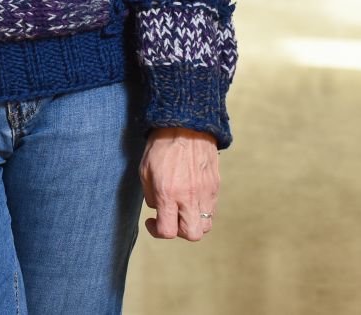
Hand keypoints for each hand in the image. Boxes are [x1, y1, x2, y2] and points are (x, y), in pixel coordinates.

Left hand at [141, 126, 219, 241]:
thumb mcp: (144, 170)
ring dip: (192, 223)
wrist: (186, 125)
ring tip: (181, 209)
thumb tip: (157, 209)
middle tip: (169, 218)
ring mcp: (206, 192)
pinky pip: (211, 209)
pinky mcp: (215, 186)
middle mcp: (190, 196)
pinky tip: (190, 198)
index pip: (168, 230)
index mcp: (168, 193)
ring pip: (205, 225)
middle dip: (179, 232)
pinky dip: (200, 210)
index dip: (156, 231)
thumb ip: (150, 195)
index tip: (151, 221)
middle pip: (192, 235)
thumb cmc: (160, 146)